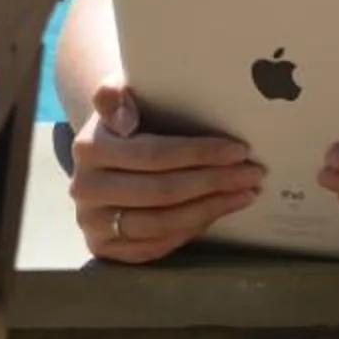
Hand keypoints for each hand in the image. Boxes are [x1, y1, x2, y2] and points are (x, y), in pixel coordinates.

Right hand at [68, 80, 263, 264]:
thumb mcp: (122, 91)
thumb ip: (116, 93)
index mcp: (90, 147)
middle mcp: (85, 188)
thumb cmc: (129, 116)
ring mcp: (92, 221)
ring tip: (245, 193)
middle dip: (214, 182)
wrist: (105, 152)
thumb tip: (123, 117)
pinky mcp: (103, 246)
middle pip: (161, 192)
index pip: (154, 154)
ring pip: (159, 223)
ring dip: (209, 209)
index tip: (239, 150)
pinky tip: (216, 212)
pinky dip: (189, 231)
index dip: (200, 154)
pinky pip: (152, 247)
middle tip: (253, 173)